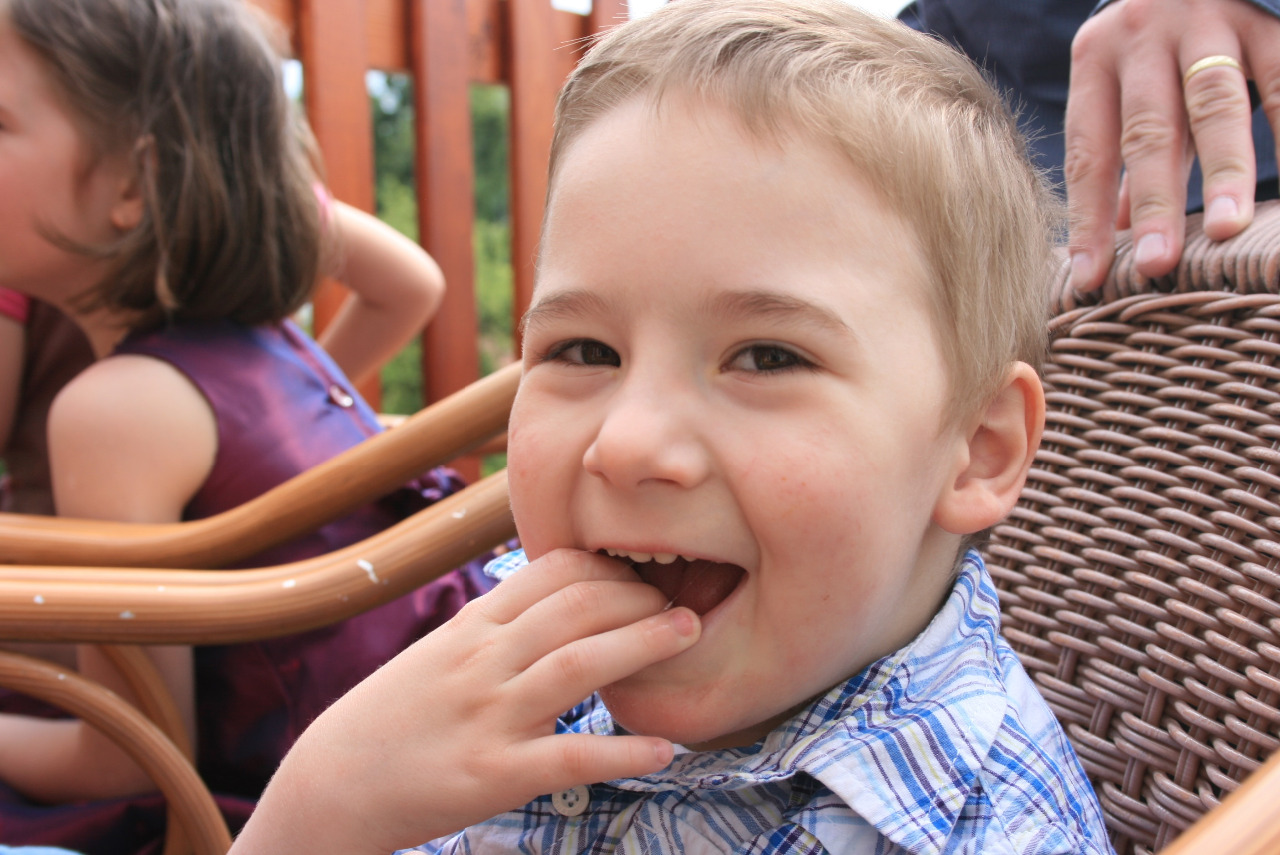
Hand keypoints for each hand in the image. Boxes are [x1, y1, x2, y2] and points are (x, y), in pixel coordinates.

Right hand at [231, 549, 700, 854]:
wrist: (329, 785)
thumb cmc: (389, 719)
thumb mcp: (438, 653)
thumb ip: (494, 626)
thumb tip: (554, 600)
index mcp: (470, 627)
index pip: (551, 573)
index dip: (608, 568)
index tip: (644, 575)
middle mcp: (482, 661)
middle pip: (576, 609)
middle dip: (640, 598)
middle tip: (685, 602)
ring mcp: (489, 716)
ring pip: (579, 664)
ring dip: (644, 645)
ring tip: (689, 637)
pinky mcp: (494, 775)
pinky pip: (571, 758)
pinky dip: (624, 752)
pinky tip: (666, 749)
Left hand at [1064, 0, 1279, 290]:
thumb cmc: (1158, 40)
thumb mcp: (1126, 83)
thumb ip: (1122, 153)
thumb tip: (1113, 236)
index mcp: (1097, 59)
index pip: (1090, 152)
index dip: (1088, 218)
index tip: (1091, 277)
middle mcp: (1144, 37)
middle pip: (1149, 133)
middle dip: (1153, 203)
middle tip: (1157, 264)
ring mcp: (1209, 22)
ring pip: (1215, 106)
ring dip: (1225, 173)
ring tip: (1228, 230)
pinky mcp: (1268, 15)